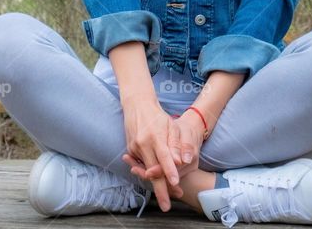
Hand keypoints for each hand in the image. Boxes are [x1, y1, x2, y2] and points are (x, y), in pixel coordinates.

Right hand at [121, 95, 181, 210]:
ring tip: (168, 196)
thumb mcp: (171, 126)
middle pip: (153, 172)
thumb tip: (181, 161)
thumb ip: (176, 144)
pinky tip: (157, 180)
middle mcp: (143, 144)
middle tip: (167, 205)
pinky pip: (140, 166)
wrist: (137, 106)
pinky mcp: (130, 151)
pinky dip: (148, 174)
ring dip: (156, 184)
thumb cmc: (158, 117)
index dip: (169, 171)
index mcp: (156, 137)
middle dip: (160, 190)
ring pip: (146, 171)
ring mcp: (134, 148)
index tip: (175, 183)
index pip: (164, 157)